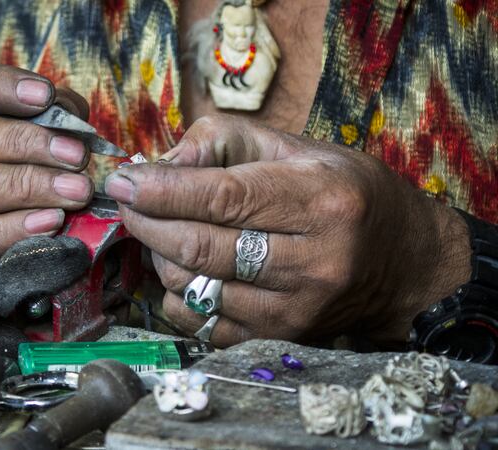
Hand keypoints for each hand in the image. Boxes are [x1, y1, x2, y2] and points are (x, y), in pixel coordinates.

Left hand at [105, 114, 470, 346]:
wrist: (401, 264)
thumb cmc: (344, 194)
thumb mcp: (296, 148)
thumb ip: (225, 142)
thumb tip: (161, 162)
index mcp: (318, 201)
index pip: (220, 198)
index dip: (161, 191)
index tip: (122, 180)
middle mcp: (311, 260)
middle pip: (199, 246)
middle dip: (147, 222)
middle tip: (128, 202)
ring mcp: (295, 308)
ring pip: (194, 287)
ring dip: (159, 255)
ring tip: (161, 230)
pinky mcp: (280, 337)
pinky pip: (203, 322)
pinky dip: (177, 293)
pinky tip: (182, 268)